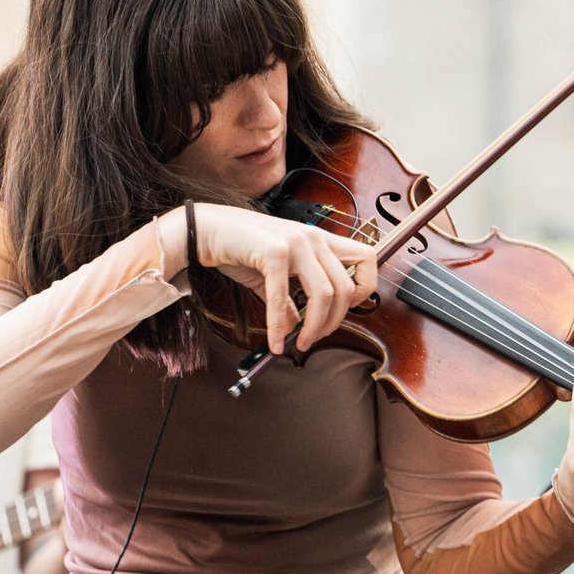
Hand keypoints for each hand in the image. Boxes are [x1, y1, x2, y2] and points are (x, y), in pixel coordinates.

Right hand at [194, 204, 376, 352]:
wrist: (206, 229)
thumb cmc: (240, 248)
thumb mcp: (274, 274)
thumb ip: (290, 297)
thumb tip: (296, 325)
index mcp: (320, 238)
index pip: (367, 258)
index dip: (364, 288)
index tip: (345, 309)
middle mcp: (313, 237)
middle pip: (345, 287)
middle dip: (334, 322)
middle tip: (315, 338)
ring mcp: (295, 241)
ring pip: (324, 294)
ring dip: (315, 327)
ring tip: (301, 343)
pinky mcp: (274, 251)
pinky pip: (283, 298)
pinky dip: (279, 326)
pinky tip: (275, 342)